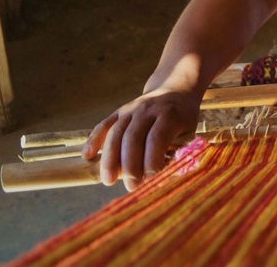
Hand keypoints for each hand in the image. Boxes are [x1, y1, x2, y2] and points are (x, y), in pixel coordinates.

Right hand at [81, 87, 200, 190]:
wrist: (175, 90)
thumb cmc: (183, 118)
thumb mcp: (189, 132)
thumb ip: (178, 151)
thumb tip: (165, 177)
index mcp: (169, 115)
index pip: (157, 138)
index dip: (152, 159)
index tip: (150, 179)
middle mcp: (147, 109)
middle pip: (133, 137)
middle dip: (130, 164)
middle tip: (131, 186)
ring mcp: (131, 109)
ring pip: (115, 133)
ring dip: (110, 158)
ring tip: (108, 181)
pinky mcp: (118, 111)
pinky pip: (103, 125)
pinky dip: (93, 140)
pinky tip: (87, 156)